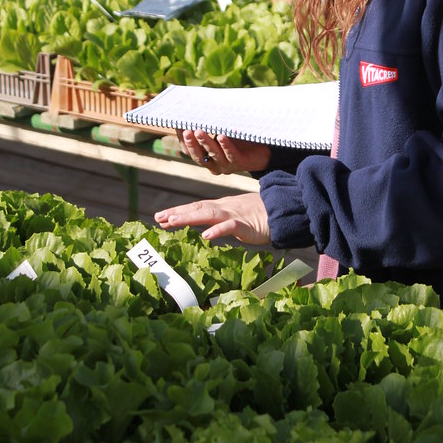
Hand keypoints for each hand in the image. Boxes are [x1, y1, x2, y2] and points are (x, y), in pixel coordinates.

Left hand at [154, 192, 269, 244]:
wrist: (283, 210)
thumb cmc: (260, 215)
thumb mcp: (237, 215)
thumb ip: (221, 220)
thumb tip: (206, 228)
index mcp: (222, 206)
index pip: (196, 208)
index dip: (179, 212)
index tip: (161, 217)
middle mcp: (225, 208)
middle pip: (198, 208)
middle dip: (178, 213)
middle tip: (158, 218)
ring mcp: (235, 215)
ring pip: (209, 214)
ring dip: (190, 217)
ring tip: (173, 221)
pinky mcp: (246, 225)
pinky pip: (230, 227)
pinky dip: (218, 230)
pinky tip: (206, 236)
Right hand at [177, 129, 270, 175]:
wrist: (263, 149)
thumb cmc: (239, 138)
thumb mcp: (221, 130)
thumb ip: (209, 124)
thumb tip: (193, 107)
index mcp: (206, 157)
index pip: (190, 151)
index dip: (184, 141)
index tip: (179, 126)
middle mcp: (214, 164)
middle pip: (199, 156)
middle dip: (192, 143)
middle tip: (186, 131)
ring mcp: (227, 165)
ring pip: (213, 155)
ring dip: (205, 143)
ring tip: (199, 131)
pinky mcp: (240, 163)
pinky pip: (231, 155)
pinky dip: (225, 145)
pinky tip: (221, 136)